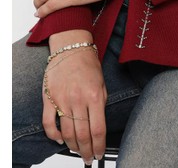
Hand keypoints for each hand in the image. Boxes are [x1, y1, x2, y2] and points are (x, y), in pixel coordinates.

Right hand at [43, 30, 106, 163]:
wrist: (71, 48)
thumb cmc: (88, 64)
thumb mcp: (102, 84)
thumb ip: (101, 105)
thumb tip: (99, 127)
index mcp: (94, 96)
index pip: (98, 129)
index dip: (100, 146)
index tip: (100, 154)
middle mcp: (78, 100)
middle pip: (83, 135)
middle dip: (87, 151)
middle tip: (89, 158)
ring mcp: (61, 100)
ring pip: (67, 132)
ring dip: (73, 146)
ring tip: (78, 152)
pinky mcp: (48, 99)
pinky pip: (49, 123)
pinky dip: (54, 135)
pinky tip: (60, 140)